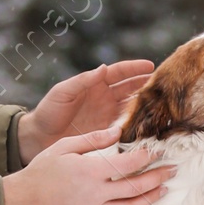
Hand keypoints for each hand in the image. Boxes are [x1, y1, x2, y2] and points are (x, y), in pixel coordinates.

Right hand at [1, 126, 173, 204]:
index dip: (146, 156)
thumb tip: (118, 131)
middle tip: (173, 169)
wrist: (26, 198)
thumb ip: (93, 139)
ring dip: (151, 198)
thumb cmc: (44, 168)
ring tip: (164, 189)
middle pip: (135, 187)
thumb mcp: (65, 146)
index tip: (158, 150)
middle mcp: (96, 194)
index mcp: (91, 171)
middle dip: (157, 177)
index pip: (127, 164)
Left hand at [16, 59, 153, 162]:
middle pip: (130, 88)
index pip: (119, 73)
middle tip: (165, 84)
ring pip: (132, 106)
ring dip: (146, 104)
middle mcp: (104, 98)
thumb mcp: (63, 93)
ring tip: (163, 103)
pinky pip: (127, 126)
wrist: (39, 138)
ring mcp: (107, 115)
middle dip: (146, 84)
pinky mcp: (107, 132)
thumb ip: (83, 81)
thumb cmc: (48, 111)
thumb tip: (104, 67)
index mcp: (94, 84)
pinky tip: (150, 126)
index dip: (134, 68)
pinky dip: (139, 124)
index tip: (151, 65)